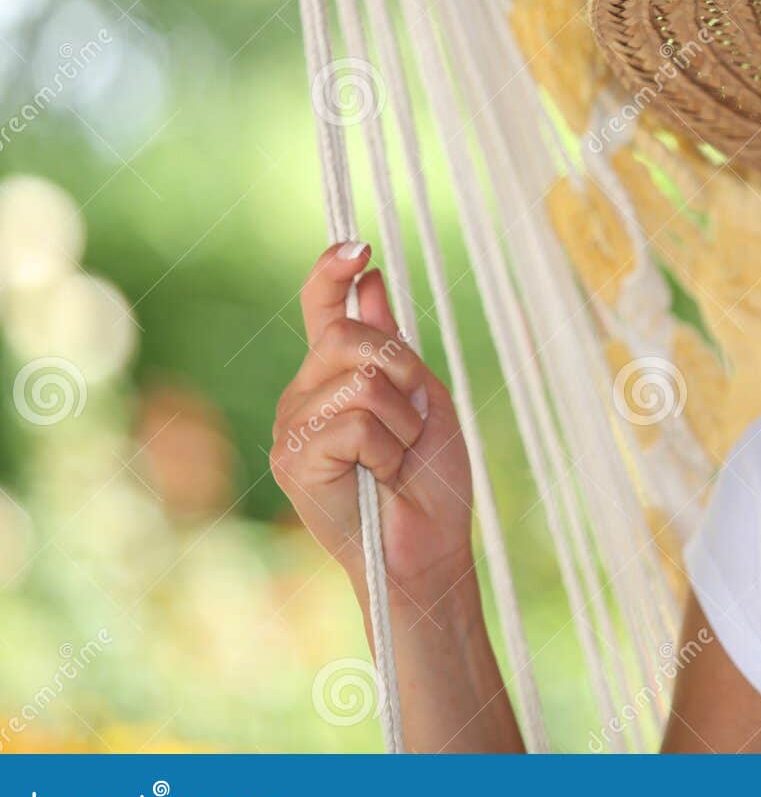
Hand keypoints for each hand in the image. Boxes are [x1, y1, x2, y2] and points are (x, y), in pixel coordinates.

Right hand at [270, 241, 475, 609]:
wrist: (429, 549)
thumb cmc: (431, 478)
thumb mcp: (423, 398)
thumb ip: (393, 345)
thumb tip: (371, 280)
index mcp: (337, 374)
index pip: (322, 308)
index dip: (332, 271)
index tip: (358, 247)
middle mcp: (306, 392)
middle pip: (350, 336)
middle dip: (403, 370)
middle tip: (414, 417)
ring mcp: (293, 426)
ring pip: (361, 379)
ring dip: (402, 420)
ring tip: (398, 457)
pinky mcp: (292, 460)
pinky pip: (354, 423)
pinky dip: (386, 450)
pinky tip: (380, 477)